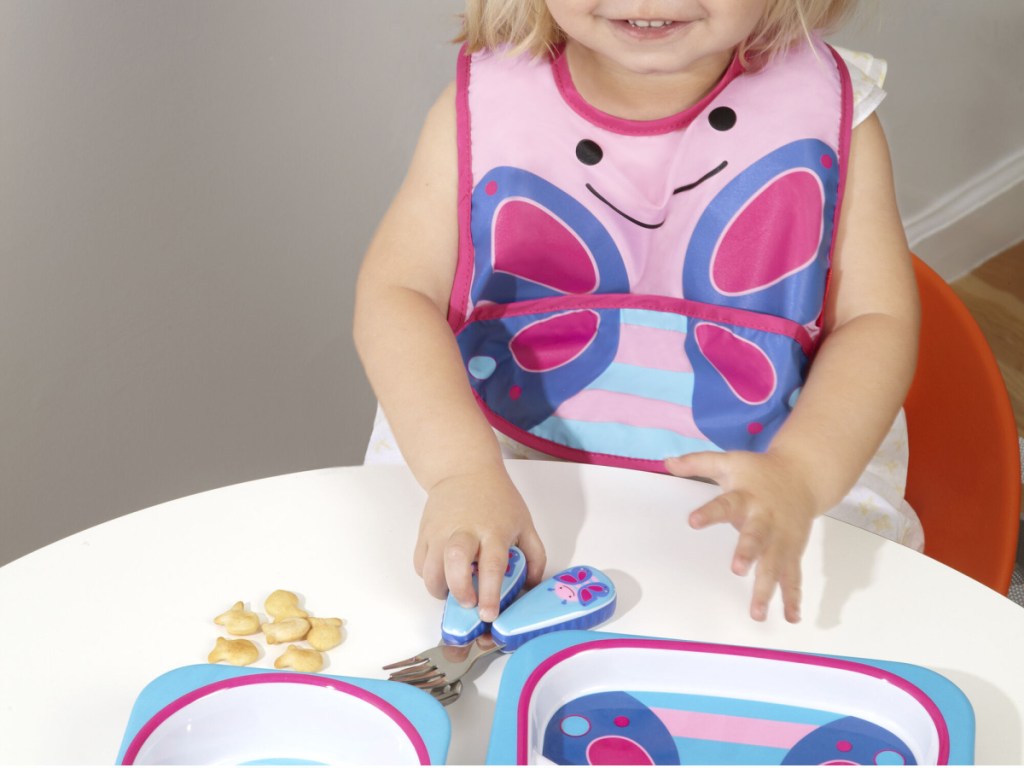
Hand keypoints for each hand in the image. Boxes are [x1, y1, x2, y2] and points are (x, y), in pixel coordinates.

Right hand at [413, 465, 545, 621]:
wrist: (464, 471)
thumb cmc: (497, 500)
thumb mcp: (525, 523)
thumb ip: (535, 556)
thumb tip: (531, 586)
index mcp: (494, 530)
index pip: (492, 565)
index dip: (489, 593)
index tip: (488, 614)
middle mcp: (464, 531)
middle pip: (455, 563)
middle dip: (460, 590)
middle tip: (468, 603)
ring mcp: (440, 531)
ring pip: (430, 568)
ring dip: (440, 589)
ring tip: (454, 592)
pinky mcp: (424, 533)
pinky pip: (420, 564)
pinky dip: (429, 577)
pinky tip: (444, 575)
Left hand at [664, 450, 817, 622]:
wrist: (803, 475)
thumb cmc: (760, 472)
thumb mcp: (728, 461)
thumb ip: (697, 463)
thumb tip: (667, 462)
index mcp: (746, 497)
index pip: (725, 504)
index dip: (709, 512)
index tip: (693, 521)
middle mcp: (765, 519)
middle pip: (756, 537)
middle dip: (748, 553)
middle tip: (737, 569)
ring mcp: (781, 538)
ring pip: (775, 564)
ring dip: (767, 588)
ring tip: (756, 612)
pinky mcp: (792, 551)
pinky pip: (793, 576)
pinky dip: (793, 597)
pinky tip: (791, 616)